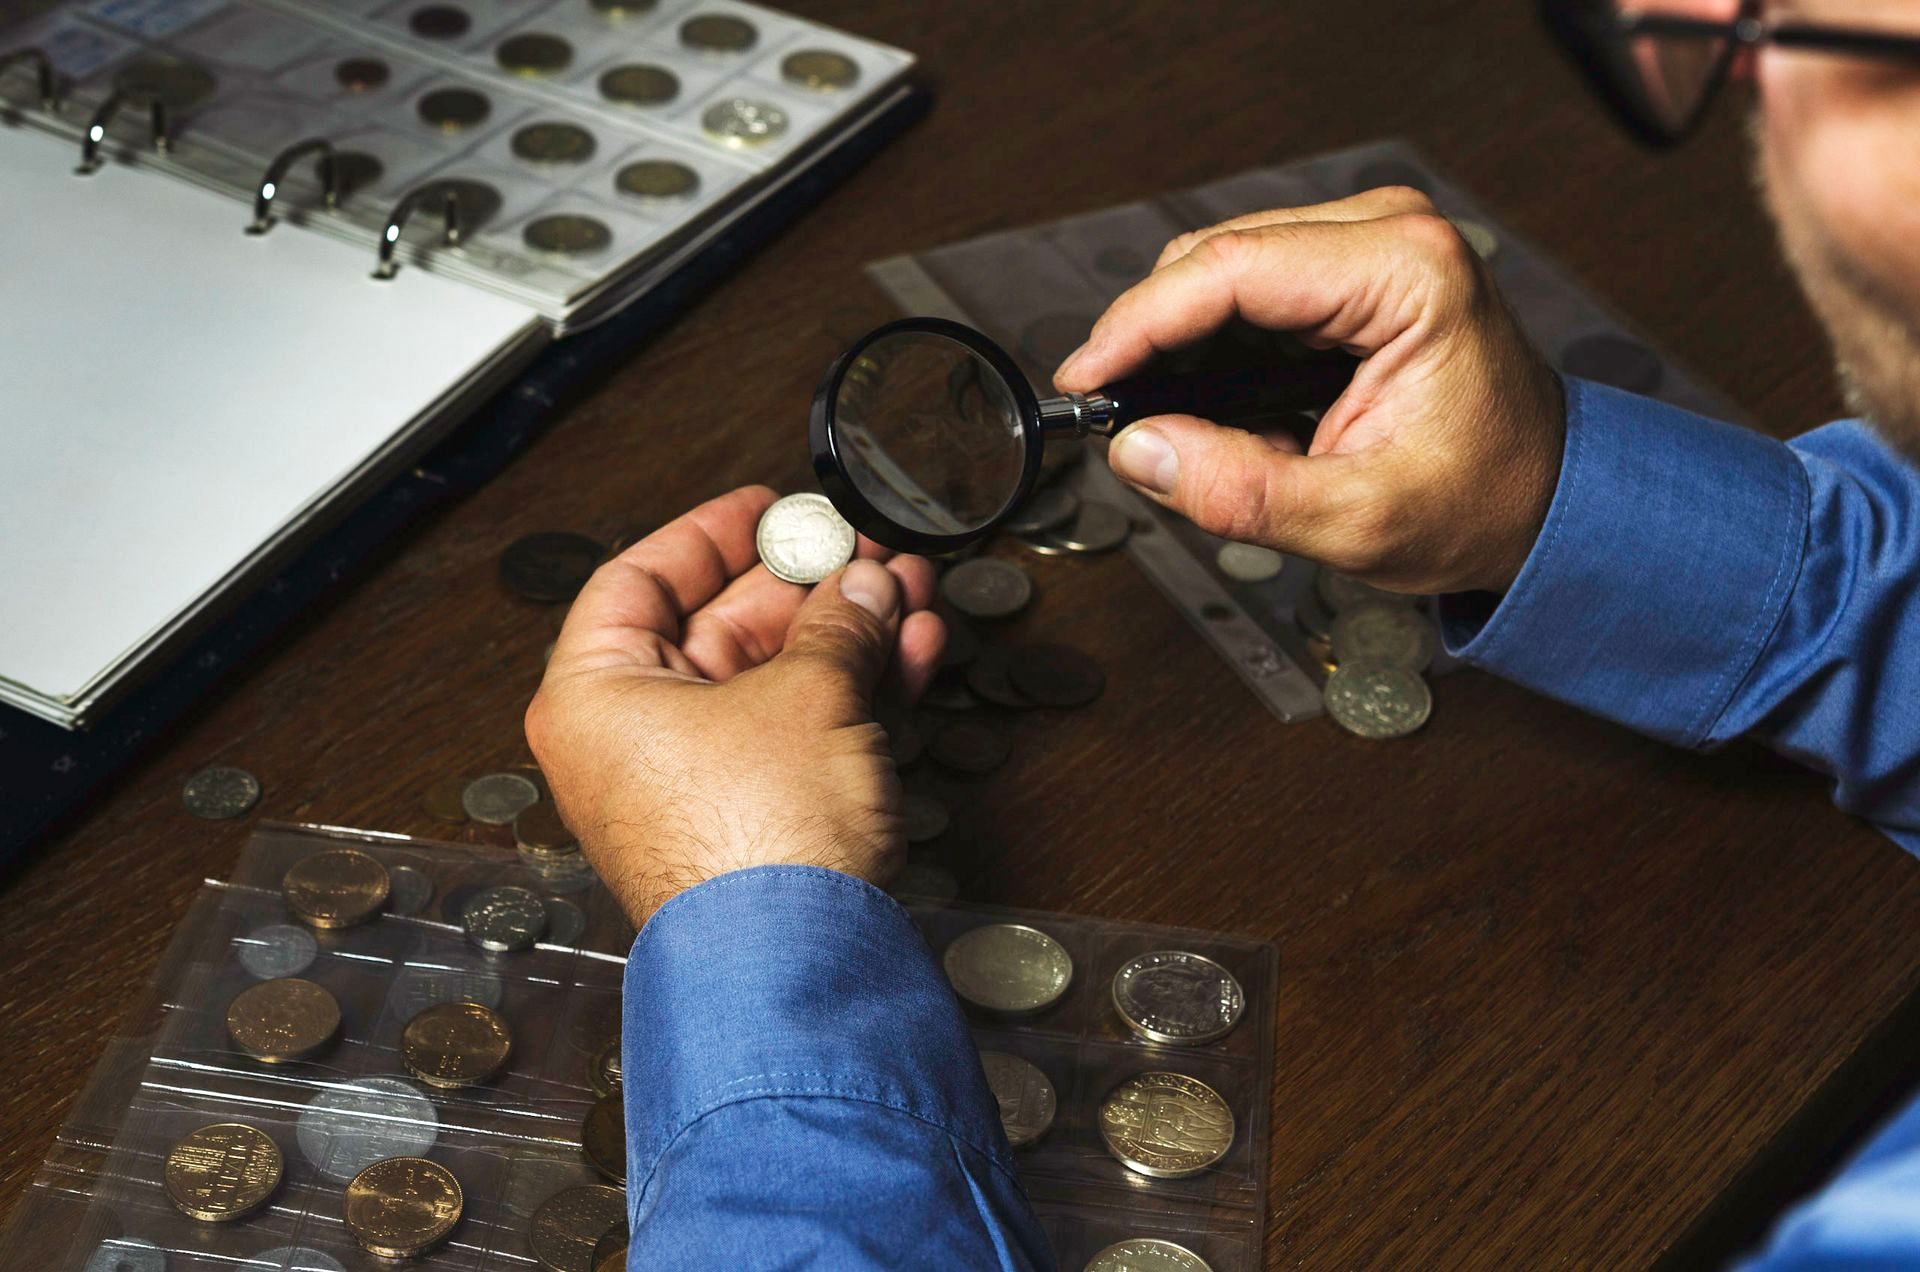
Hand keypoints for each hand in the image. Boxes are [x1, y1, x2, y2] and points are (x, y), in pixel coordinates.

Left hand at [524, 486, 943, 924]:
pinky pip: (799, 731)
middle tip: (863, 550)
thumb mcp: (808, 692)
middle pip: (719, 627)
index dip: (708, 534)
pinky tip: (911, 652)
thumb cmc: (757, 845)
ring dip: (846, 632)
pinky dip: (852, 691)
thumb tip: (864, 585)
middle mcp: (631, 741)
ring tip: (908, 592)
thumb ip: (839, 621)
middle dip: (807, 585)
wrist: (798, 963)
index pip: (638, 580)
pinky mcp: (754, 821)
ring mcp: (694, 785)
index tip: (764, 508)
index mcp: (597, 695)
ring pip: (773, 679)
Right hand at [1054, 186, 1565, 594]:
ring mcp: (1370, 242)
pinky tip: (1210, 405)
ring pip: (1220, 268)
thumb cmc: (1481, 501)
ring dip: (1178, 344)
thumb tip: (1139, 450)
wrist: (1546, 499)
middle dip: (1150, 336)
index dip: (1139, 324)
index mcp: (1408, 273)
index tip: (1084, 380)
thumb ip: (1240, 491)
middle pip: (1215, 257)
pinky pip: (1247, 288)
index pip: (1231, 270)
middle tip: (1113, 415)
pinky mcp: (1352, 268)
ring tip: (1170, 423)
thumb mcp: (1358, 522)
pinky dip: (1210, 346)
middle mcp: (1389, 233)